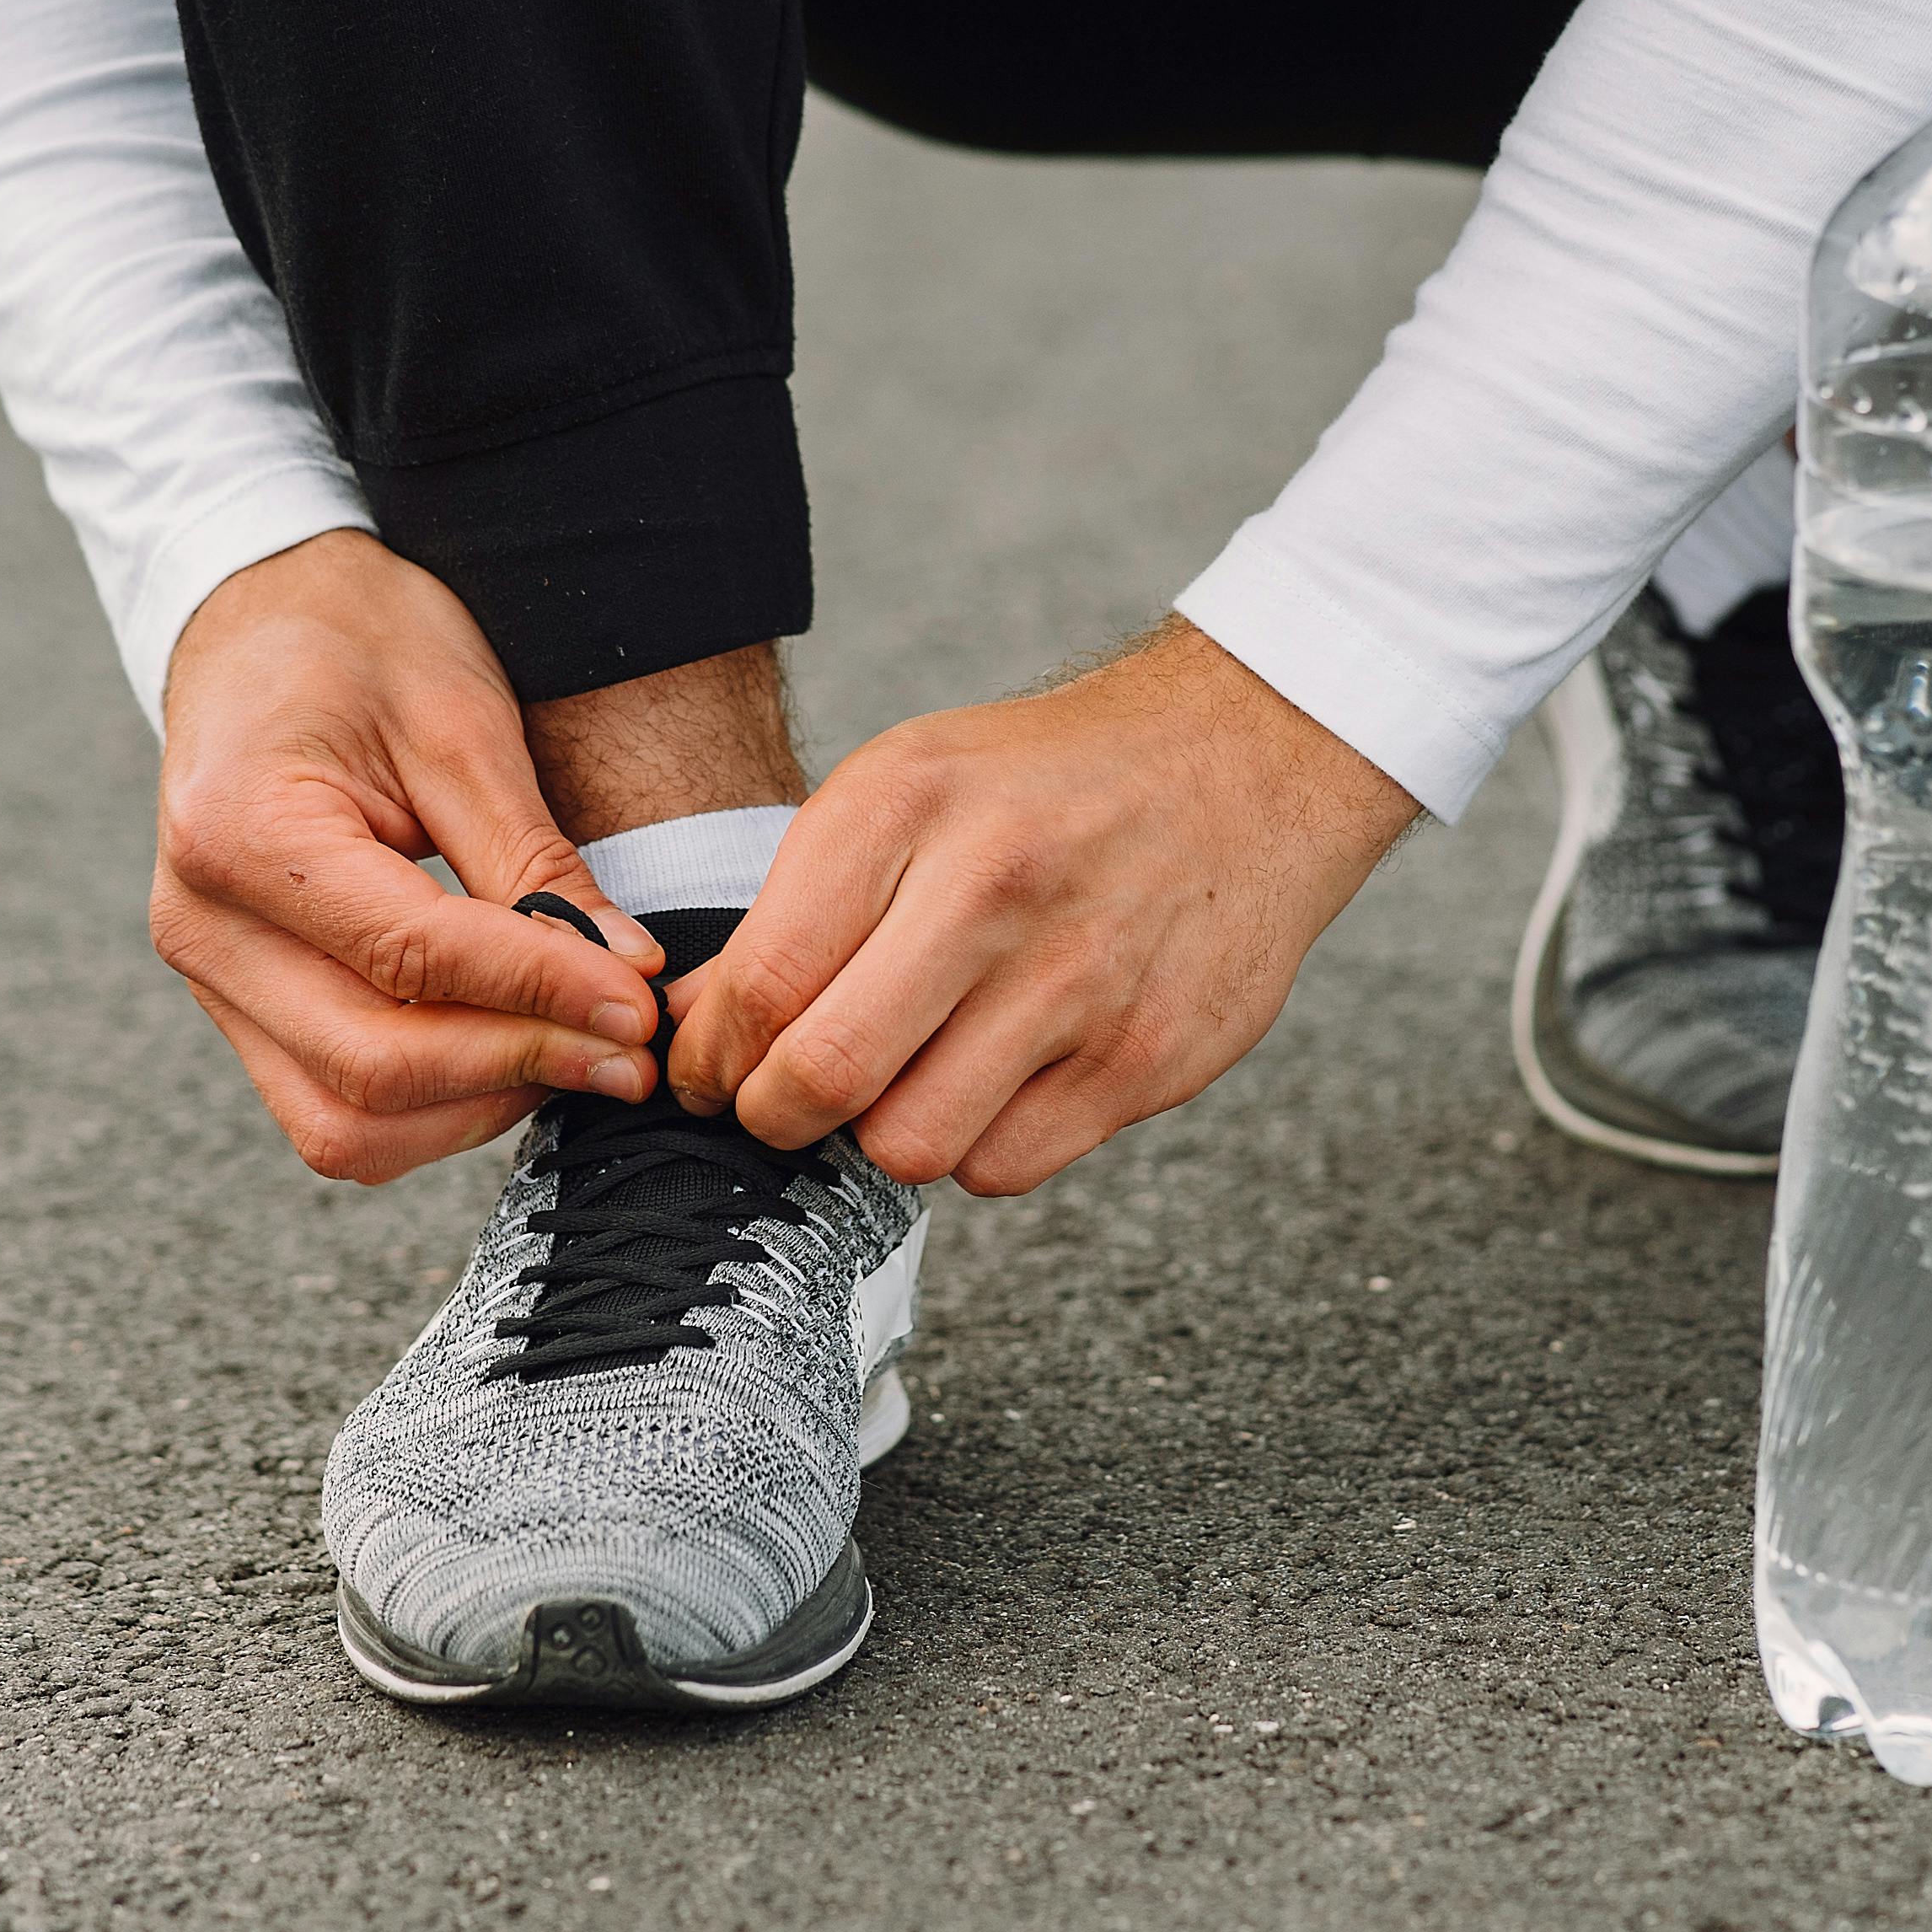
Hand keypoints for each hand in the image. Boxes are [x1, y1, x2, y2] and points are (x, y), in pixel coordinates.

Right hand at [150, 534, 667, 1181]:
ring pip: (346, 1122)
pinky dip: (434, 1108)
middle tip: (632, 1053)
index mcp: (239, 834)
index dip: (539, 992)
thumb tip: (625, 974)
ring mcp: (211, 979)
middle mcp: (202, 927)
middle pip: (370, 1066)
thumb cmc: (357, 644)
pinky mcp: (240, 1008)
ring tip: (580, 1054)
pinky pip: (333, 1110)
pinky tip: (512, 1053)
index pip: (410, 957)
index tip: (639, 1005)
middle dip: (519, 1067)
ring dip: (477, 1107)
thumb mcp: (459, 722)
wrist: (257, 619)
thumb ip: (534, 859)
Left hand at [664, 621, 1420, 1195]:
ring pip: (912, 1145)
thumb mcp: (906, 787)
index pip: (764, 982)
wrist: (1242, 764)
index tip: (714, 1070)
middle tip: (783, 1102)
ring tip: (902, 1081)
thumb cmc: (1044, 787)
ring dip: (882, 1135)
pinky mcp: (1148, 1056)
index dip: (715, 1055)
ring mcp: (1082, 978)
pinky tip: (992, 1081)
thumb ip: (798, 904)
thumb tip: (689, 1025)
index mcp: (910, 805)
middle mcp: (996, 886)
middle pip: (824, 1077)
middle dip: (775, 1115)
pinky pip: (1005, 1166)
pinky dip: (977, 1146)